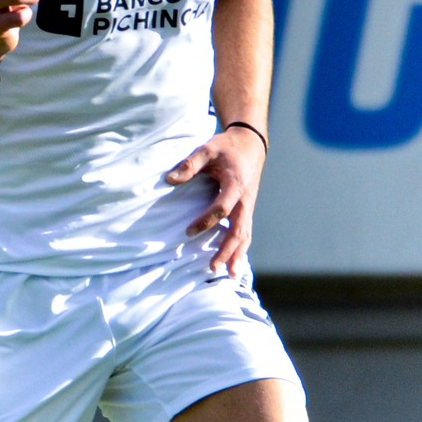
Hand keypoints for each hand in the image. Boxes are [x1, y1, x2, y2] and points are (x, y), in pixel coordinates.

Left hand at [165, 124, 265, 276]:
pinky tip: (234, 267)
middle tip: (212, 267)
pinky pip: (246, 234)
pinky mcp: (247, 211)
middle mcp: (245, 199)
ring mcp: (248, 207)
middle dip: (227, 250)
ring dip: (237, 256)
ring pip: (245, 236)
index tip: (188, 231)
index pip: (222, 208)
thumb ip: (189, 164)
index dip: (206, 221)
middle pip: (239, 230)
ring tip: (228, 275)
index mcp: (235, 184)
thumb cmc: (226, 148)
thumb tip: (170, 180)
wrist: (251, 145)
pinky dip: (241, 251)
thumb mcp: (208, 149)